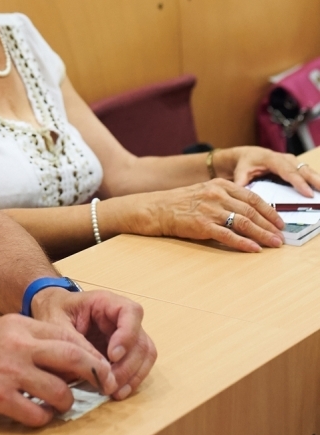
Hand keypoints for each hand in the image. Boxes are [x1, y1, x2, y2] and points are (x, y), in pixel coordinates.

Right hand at [0, 313, 116, 427]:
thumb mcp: (0, 333)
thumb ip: (31, 341)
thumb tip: (66, 358)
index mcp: (19, 325)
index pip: (68, 337)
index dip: (91, 355)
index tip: (104, 368)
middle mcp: (18, 344)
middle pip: (73, 359)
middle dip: (95, 376)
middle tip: (105, 387)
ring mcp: (9, 371)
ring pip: (60, 392)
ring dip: (65, 403)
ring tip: (58, 405)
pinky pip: (38, 414)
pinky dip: (42, 419)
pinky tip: (33, 415)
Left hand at [32, 287, 156, 401]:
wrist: (52, 312)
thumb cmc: (54, 311)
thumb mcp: (56, 323)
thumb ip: (75, 342)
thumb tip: (98, 369)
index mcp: (105, 302)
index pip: (130, 312)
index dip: (127, 335)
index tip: (112, 356)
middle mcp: (122, 317)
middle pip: (140, 339)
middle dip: (128, 365)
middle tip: (109, 383)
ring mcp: (126, 334)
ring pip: (144, 354)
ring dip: (133, 375)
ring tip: (114, 391)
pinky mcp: (125, 350)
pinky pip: (139, 364)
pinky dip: (132, 380)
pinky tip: (118, 391)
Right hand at [142, 179, 284, 251]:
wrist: (153, 208)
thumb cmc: (178, 203)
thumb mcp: (204, 193)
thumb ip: (224, 198)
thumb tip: (249, 213)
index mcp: (219, 185)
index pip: (252, 197)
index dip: (269, 211)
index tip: (280, 222)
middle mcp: (216, 194)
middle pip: (251, 211)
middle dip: (270, 225)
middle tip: (281, 236)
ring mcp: (209, 209)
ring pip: (243, 223)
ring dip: (262, 234)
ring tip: (274, 244)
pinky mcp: (201, 225)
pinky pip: (228, 235)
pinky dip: (244, 243)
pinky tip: (254, 249)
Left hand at [216, 146, 319, 196]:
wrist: (248, 155)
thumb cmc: (245, 164)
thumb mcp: (240, 172)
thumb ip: (241, 183)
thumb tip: (242, 194)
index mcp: (271, 159)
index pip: (287, 171)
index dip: (299, 182)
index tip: (308, 193)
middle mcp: (284, 158)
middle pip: (302, 169)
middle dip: (315, 180)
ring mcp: (292, 161)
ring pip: (308, 170)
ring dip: (318, 180)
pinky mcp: (296, 166)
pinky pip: (308, 172)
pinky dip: (315, 180)